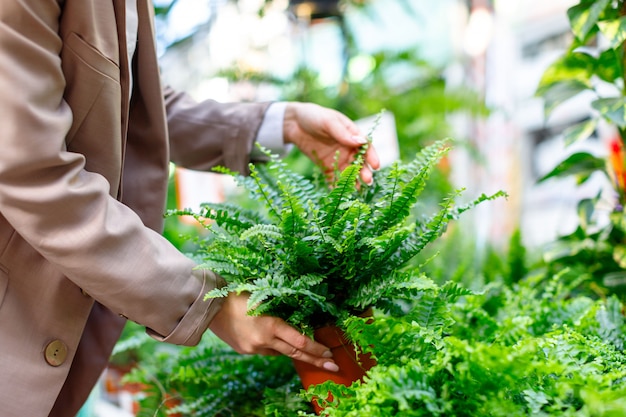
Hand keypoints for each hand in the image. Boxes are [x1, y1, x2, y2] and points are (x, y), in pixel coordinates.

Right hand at [208, 292, 338, 371]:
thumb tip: (299, 321)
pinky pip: (267, 351)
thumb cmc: (238, 294)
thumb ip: (280, 312)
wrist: (209, 306)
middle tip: (333, 366)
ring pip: (281, 353)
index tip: (329, 354)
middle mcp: (263, 340)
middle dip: (315, 360)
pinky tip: (281, 343)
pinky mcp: (245, 350)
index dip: (317, 349)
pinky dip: (276, 347)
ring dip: (297, 354)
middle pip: (295, 353)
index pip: (300, 341)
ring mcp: (254, 348)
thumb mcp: (264, 298)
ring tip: (315, 357)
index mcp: (270, 325)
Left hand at [283, 102, 379, 183]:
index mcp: (352, 135)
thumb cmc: (315, 116)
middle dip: (364, 171)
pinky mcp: (326, 166)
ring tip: (355, 189)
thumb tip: (360, 142)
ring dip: (353, 180)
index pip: (366, 147)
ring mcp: (337, 158)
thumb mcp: (329, 121)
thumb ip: (343, 133)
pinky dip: (336, 185)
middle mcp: (348, 148)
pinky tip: (338, 193)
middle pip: (359, 162)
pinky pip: (333, 177)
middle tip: (368, 181)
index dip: (372, 156)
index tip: (376, 166)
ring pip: (348, 172)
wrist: (294, 123)